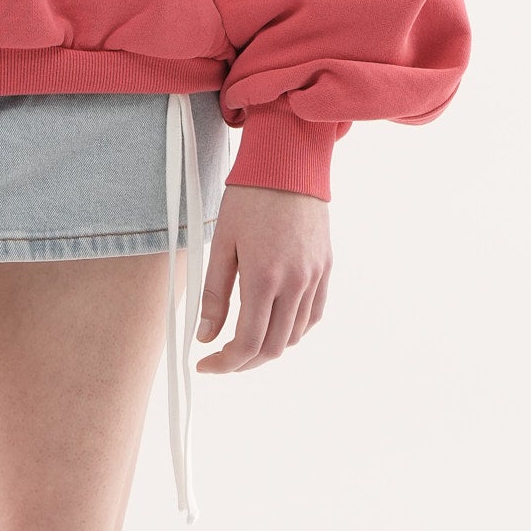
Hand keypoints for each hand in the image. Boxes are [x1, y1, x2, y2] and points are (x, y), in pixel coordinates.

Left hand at [194, 183, 330, 373]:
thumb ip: (213, 295)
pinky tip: (275, 324)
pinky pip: (314, 314)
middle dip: (244, 362)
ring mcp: (315, 277)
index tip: (207, 364)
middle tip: (222, 359)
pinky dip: (294, 329)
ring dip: (269, 347)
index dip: (225, 364)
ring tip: (245, 341)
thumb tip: (205, 335)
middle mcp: (295, 283)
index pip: (247, 343)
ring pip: (295, 335)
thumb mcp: (221, 244)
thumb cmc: (249, 199)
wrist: (288, 165)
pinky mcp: (326, 268)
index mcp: (264, 277)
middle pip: (273, 347)